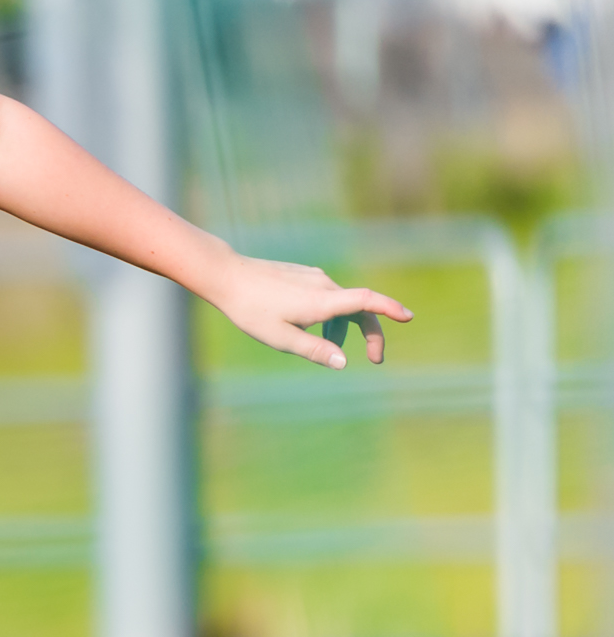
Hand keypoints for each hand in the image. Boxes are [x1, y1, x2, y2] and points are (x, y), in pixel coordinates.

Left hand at [204, 253, 410, 368]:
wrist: (227, 276)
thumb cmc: (250, 310)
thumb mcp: (280, 338)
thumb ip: (314, 349)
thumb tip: (344, 362)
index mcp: (322, 301)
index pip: (366, 301)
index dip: (390, 308)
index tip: (409, 316)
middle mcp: (324, 285)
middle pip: (360, 308)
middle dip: (371, 334)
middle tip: (376, 360)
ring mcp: (315, 277)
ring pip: (341, 305)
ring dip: (343, 328)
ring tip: (329, 347)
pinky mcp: (304, 275)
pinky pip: (326, 297)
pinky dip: (329, 315)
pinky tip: (308, 326)